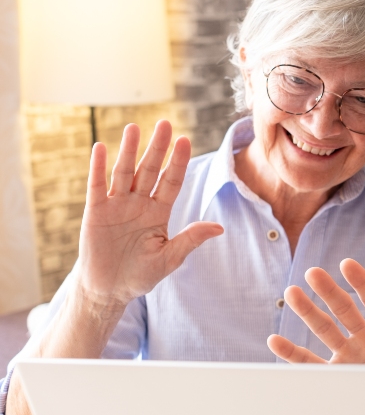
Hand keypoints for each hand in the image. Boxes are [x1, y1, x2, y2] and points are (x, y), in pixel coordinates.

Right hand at [76, 121, 223, 307]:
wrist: (109, 290)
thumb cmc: (140, 275)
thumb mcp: (169, 257)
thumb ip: (190, 239)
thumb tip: (219, 228)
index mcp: (159, 212)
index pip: (172, 181)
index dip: (178, 162)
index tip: (185, 141)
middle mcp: (139, 203)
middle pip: (150, 170)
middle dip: (157, 148)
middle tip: (164, 124)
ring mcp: (117, 205)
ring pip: (125, 172)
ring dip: (129, 150)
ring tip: (134, 128)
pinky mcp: (95, 212)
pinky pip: (97, 186)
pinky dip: (98, 168)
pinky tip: (101, 148)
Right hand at [267, 258, 364, 365]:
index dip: (359, 281)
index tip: (346, 264)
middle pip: (343, 309)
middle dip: (328, 291)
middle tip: (312, 273)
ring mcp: (349, 355)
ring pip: (324, 329)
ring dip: (307, 311)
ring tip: (291, 292)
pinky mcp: (337, 375)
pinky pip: (310, 364)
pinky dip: (292, 353)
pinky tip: (276, 340)